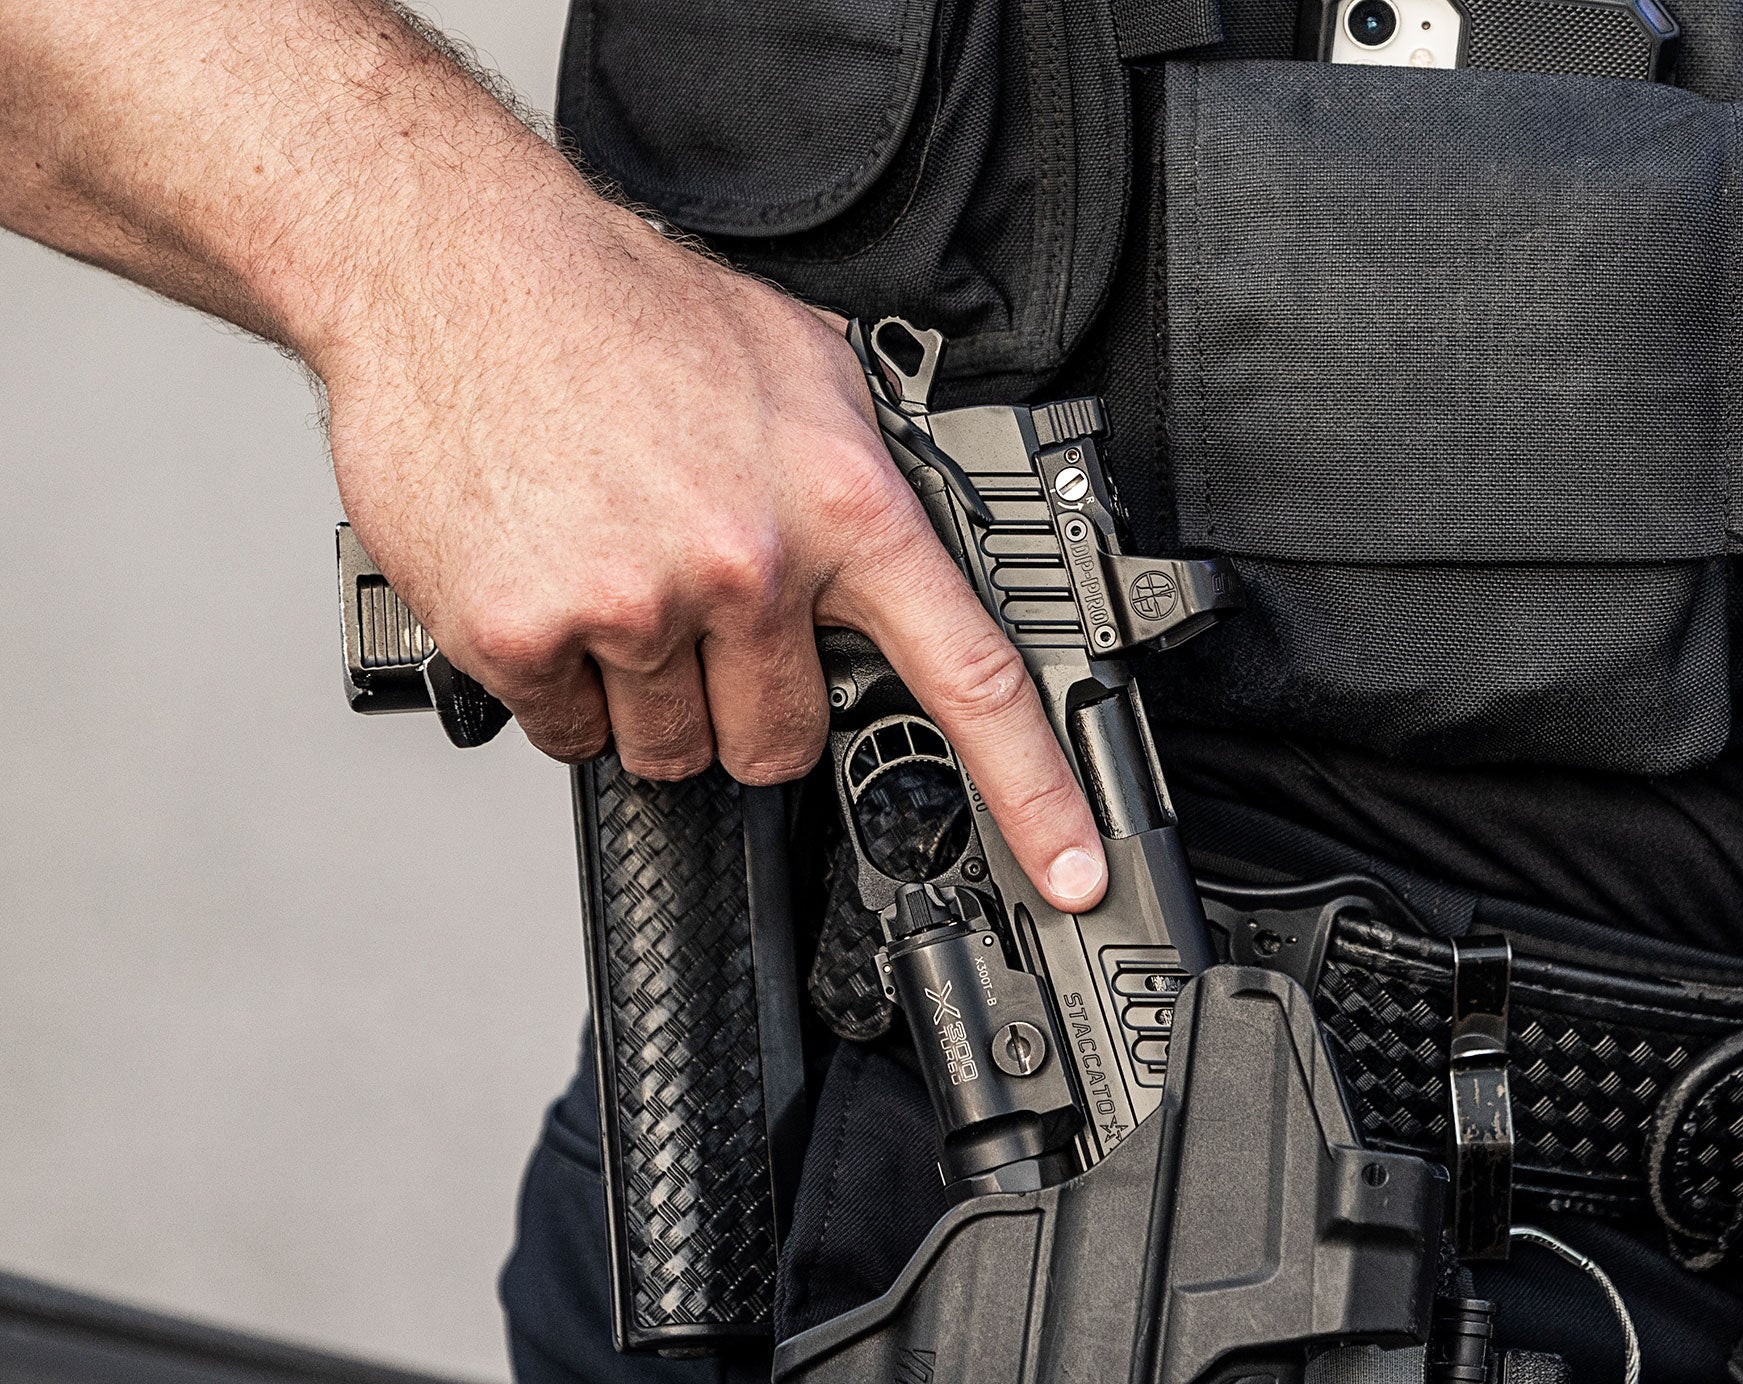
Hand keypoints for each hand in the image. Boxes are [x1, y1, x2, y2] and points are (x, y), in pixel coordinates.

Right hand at [325, 213, 1108, 911]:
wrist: (455, 265)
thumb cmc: (624, 306)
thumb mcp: (801, 362)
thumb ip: (865, 469)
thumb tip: (905, 540)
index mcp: (841, 505)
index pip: (970, 677)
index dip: (1033, 793)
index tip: (1069, 872)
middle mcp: (749, 566)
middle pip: (782, 743)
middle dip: (748, 706)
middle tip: (704, 623)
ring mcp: (633, 608)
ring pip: (668, 748)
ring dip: (649, 698)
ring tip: (616, 579)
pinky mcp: (523, 634)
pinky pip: (568, 734)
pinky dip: (561, 688)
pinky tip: (553, 589)